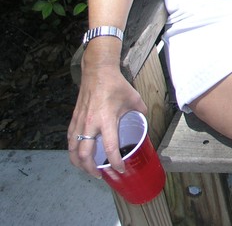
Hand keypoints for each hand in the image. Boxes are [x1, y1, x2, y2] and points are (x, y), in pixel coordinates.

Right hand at [68, 47, 146, 177]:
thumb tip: (144, 121)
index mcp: (106, 120)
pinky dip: (73, 151)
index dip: (115, 162)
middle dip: (91, 169)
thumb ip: (140, 112)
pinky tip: (79, 155)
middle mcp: (90, 124)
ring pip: (73, 150)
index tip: (120, 170)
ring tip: (88, 169)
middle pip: (84, 155)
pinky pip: (70, 140)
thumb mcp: (134, 99)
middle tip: (101, 175)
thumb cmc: (116, 85)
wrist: (97, 72)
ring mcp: (79, 122)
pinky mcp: (73, 119)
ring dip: (79, 163)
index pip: (109, 148)